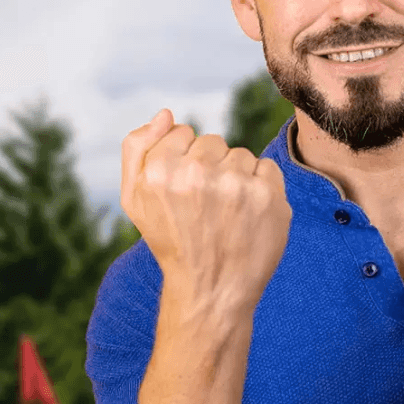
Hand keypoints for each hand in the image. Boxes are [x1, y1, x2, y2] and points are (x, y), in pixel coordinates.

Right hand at [121, 108, 291, 310]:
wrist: (210, 289)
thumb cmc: (172, 240)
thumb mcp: (135, 198)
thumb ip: (137, 148)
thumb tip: (166, 114)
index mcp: (160, 170)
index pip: (183, 132)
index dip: (185, 161)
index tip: (185, 191)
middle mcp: (196, 173)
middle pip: (213, 142)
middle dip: (211, 167)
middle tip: (206, 207)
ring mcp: (235, 184)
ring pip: (241, 155)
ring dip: (237, 178)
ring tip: (227, 214)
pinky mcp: (268, 195)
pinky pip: (267, 168)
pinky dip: (262, 188)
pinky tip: (249, 215)